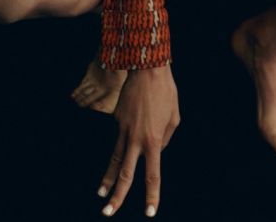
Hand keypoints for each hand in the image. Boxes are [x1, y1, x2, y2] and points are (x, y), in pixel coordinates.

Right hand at [98, 64, 179, 217]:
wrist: (148, 68)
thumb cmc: (166, 92)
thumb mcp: (174, 118)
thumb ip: (165, 139)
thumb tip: (156, 150)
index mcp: (154, 140)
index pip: (152, 174)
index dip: (151, 194)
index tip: (149, 213)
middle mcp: (136, 138)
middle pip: (125, 174)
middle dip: (117, 195)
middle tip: (108, 213)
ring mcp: (123, 129)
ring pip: (114, 159)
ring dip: (108, 178)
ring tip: (101, 194)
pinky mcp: (117, 119)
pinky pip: (122, 134)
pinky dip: (126, 137)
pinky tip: (134, 120)